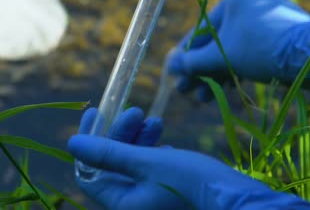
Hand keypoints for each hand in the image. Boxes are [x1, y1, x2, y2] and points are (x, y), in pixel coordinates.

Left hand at [69, 108, 309, 209]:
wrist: (238, 201)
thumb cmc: (192, 182)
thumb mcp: (146, 162)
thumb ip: (108, 153)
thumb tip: (71, 144)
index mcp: (121, 206)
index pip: (89, 172)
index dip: (90, 140)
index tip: (96, 112)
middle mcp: (132, 207)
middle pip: (111, 165)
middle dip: (120, 135)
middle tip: (134, 110)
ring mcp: (149, 202)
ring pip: (131, 164)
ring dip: (137, 138)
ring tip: (153, 119)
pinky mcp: (165, 195)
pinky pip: (148, 170)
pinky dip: (151, 150)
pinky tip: (160, 134)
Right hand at [167, 0, 309, 100]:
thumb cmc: (262, 49)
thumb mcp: (222, 56)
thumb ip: (193, 62)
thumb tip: (171, 67)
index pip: (202, 29)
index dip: (186, 55)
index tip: (175, 74)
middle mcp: (252, 1)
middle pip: (218, 40)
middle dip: (202, 69)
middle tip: (187, 90)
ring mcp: (269, 17)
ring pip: (234, 48)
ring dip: (217, 73)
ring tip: (204, 98)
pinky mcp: (282, 34)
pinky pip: (251, 50)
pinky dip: (236, 68)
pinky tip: (224, 89)